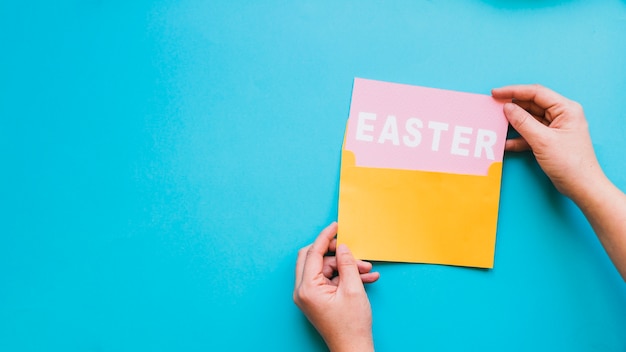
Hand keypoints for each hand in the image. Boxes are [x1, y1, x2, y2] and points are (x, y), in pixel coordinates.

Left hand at [294, 222, 379, 351]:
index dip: (325, 237)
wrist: (353, 349)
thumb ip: (347, 263)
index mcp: (307, 287)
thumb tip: (342, 247)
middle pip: (314, 258)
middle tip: (351, 250)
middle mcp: (303, 291)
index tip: (335, 226)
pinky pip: (329, 280)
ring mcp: (308, 296)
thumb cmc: (352, 325)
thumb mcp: (353, 289)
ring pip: (325, 269)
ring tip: (368, 271)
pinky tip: (366, 278)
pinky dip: (345, 277)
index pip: (313, 253)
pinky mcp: (316, 299)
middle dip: (335, 253)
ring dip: (346, 267)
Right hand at [493, 84, 625, 279]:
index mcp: (566, 109)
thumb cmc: (570, 164)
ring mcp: (556, 128)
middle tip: (493, 108)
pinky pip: (530, 133)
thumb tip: (507, 108)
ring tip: (497, 124)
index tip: (495, 94)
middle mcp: (562, 115)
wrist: (582, 187)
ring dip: (514, 123)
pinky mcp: (550, 140)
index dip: (514, 91)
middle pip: (532, 104)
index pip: (536, 93)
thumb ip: (523, 122)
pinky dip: (518, 138)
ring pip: (529, 119)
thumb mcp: (542, 141)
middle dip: (512, 107)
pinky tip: (506, 143)